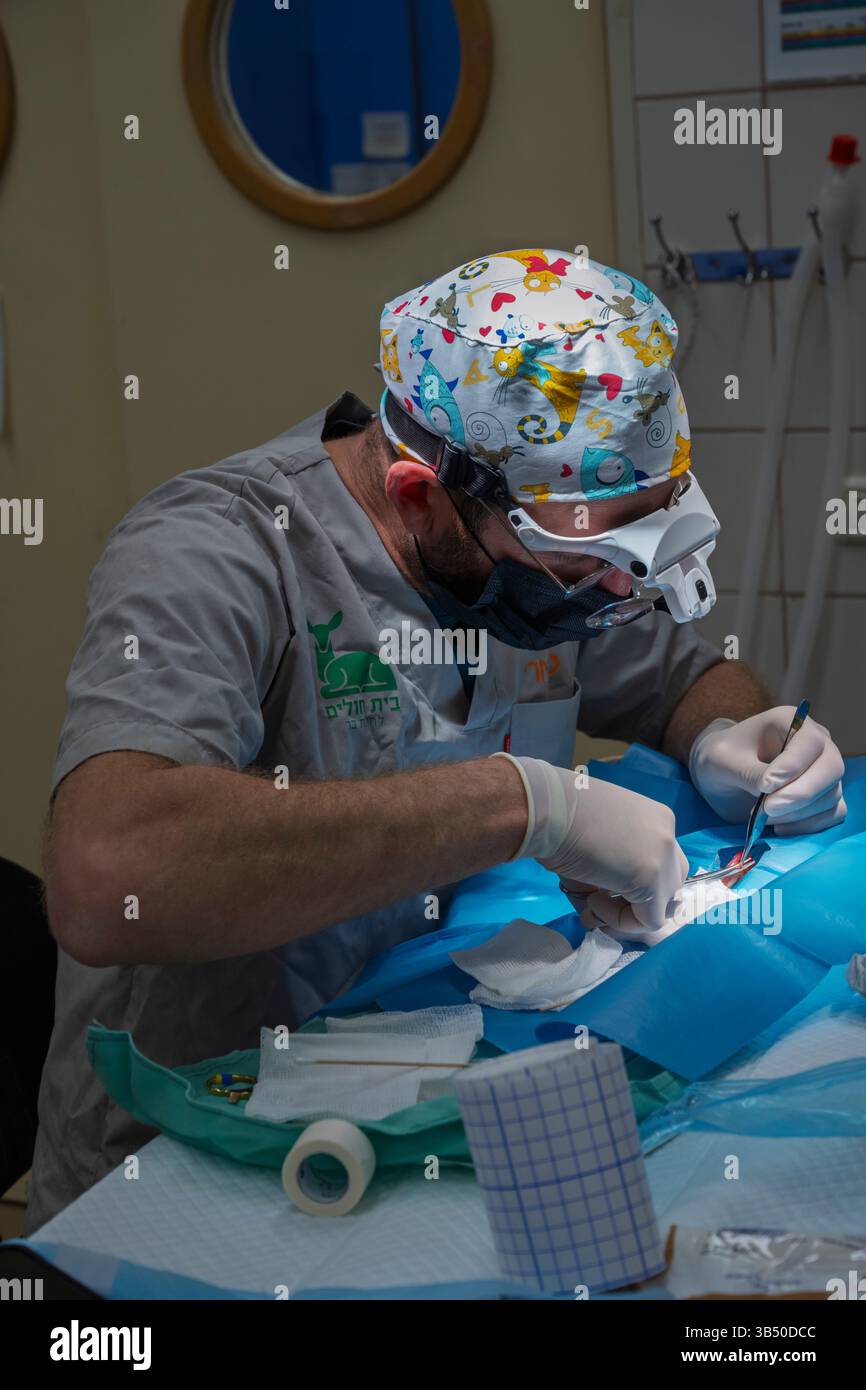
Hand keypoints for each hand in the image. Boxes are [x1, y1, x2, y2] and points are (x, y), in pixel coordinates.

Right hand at [495, 754, 687, 930]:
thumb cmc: (561, 819)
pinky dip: (620, 921)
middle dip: (637, 903)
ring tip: (592, 900)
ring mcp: (664, 857)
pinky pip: (649, 920)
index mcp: (657, 821)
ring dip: (628, 913)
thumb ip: (607, 880)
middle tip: (598, 904)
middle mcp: (668, 835)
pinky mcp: (652, 880)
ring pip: (664, 905)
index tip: (598, 893)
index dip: (633, 886)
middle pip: (670, 885)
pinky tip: (592, 900)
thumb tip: (597, 914)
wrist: (547, 809)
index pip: (661, 864)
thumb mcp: (594, 849)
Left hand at [689, 707, 845, 835]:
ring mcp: (823, 771)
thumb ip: (749, 773)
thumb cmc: (721, 758)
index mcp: (791, 722)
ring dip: (799, 812)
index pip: (810, 742)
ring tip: (764, 815)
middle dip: (801, 794)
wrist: (721, 775)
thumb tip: (774, 790)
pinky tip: (780, 827)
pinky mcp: (824, 796)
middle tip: (768, 808)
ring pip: (831, 794)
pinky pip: (834, 813)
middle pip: (832, 768)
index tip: (765, 786)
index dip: (793, 766)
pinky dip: (810, 825)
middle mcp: (816, 743)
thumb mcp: (722, 762)